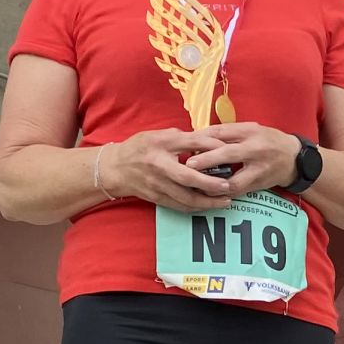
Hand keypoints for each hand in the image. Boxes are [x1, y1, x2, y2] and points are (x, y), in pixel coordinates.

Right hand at [105, 129, 232, 210]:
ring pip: (186, 198)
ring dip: (208, 202)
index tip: (227, 151)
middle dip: (211, 184)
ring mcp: (157, 184)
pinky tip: (209, 206)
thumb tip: (209, 141)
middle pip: (189, 178)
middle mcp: (159, 165)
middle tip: (228, 186)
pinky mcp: (157, 198)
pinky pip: (180, 206)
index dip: (211, 147)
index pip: (191, 143)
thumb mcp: (159, 135)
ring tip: (225, 201)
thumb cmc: (140, 148)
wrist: (115, 168)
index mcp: (161, 144)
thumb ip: (183, 138)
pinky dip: (196, 207)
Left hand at [183, 122, 299, 196]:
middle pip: (228, 153)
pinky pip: (237, 192)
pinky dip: (222, 193)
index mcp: (251, 132)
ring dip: (213, 185)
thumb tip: (200, 137)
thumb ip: (228, 132)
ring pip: (233, 180)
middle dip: (207, 160)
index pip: (224, 132)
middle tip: (189, 165)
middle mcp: (255, 150)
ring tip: (196, 185)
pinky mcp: (258, 185)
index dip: (204, 137)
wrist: (293, 158)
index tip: (188, 142)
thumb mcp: (251, 129)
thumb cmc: (268, 140)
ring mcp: (258, 170)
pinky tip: (209, 193)